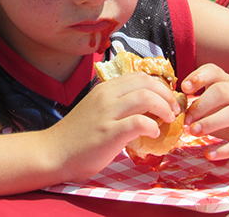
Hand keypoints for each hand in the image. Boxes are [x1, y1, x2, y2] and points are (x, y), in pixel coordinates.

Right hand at [47, 72, 177, 181]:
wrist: (54, 152)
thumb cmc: (77, 134)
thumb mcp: (97, 109)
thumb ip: (117, 103)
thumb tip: (147, 107)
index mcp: (105, 88)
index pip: (140, 76)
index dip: (160, 86)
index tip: (167, 100)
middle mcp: (107, 96)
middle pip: (147, 83)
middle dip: (167, 95)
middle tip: (173, 111)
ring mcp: (107, 113)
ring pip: (145, 98)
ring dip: (164, 108)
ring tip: (168, 121)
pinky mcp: (109, 133)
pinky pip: (139, 122)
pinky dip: (153, 126)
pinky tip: (153, 134)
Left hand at [181, 64, 228, 160]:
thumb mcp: (215, 101)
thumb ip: (198, 102)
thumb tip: (174, 110)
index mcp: (227, 82)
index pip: (214, 71)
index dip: (198, 77)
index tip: (184, 88)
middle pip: (222, 92)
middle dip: (201, 105)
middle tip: (186, 119)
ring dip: (210, 123)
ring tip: (193, 132)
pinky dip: (224, 149)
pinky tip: (209, 154)